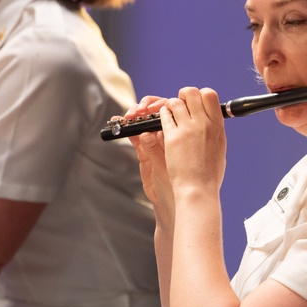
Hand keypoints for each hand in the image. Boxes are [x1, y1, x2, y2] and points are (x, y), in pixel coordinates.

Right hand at [127, 95, 174, 217]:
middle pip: (159, 110)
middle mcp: (172, 133)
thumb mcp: (171, 165)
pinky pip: (135, 133)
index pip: (176, 109)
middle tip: (141, 110)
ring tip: (131, 116)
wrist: (177, 202)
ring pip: (146, 120)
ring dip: (136, 114)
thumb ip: (157, 150)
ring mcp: (157, 141)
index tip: (156, 107)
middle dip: (148, 106)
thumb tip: (147, 134)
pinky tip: (120, 121)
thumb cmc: (184, 183)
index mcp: (186, 131)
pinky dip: (126, 126)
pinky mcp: (144, 149)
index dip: (165, 104)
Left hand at [130, 88, 226, 217]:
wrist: (198, 188)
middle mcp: (203, 124)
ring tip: (171, 112)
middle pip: (192, 93)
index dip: (201, 95)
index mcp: (217, 126)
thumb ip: (214, 132)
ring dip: (172, 105)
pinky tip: (164, 119)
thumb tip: (212, 122)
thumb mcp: (219, 149)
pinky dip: (163, 115)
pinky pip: (165, 116)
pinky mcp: (172, 136)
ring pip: (176, 102)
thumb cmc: (209, 174)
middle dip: (184, 95)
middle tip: (182, 102)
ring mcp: (187, 129)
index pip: (210, 95)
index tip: (197, 102)